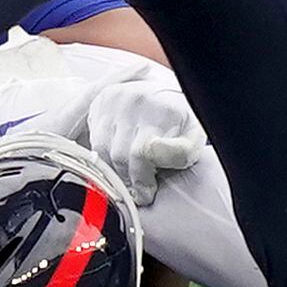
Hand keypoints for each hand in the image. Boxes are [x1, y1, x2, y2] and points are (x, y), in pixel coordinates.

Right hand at [76, 77, 205, 206]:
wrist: (165, 93)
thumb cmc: (180, 123)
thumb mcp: (192, 139)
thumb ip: (182, 152)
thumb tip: (154, 154)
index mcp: (165, 109)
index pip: (142, 153)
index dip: (143, 179)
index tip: (147, 192)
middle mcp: (138, 100)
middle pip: (121, 156)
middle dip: (130, 179)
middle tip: (139, 188)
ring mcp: (116, 99)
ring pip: (104, 151)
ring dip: (115, 169)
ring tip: (130, 173)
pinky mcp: (100, 103)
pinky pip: (94, 141)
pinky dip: (104, 156)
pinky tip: (119, 157)